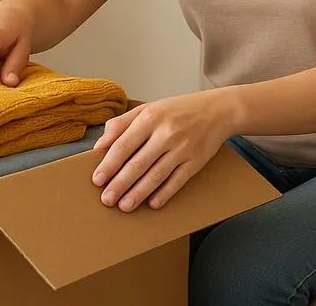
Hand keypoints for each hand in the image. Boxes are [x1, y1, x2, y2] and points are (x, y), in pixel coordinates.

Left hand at [90, 90, 238, 211]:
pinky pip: (177, 180)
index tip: (97, 180)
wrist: (218, 110)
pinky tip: (152, 204)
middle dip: (120, 184)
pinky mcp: (196, 161)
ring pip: (156, 175)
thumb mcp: (148, 108)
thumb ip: (121, 124)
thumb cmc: (178, 110)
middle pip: (138, 163)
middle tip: (107, 199)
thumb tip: (99, 145)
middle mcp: (166, 133)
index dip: (109, 165)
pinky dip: (164, 193)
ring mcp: (183, 148)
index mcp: (150, 117)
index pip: (124, 145)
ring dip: (138, 193)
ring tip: (124, 206)